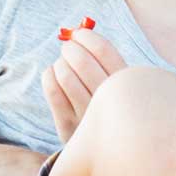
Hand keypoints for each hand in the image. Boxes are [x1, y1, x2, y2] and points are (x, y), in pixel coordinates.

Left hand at [41, 26, 127, 140]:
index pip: (104, 51)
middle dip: (70, 48)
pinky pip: (53, 92)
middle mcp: (109, 101)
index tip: (78, 32)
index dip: (87, 36)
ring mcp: (87, 116)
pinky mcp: (68, 126)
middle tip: (67, 47)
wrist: (110, 146)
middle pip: (82, 62)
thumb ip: (103, 58)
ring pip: (65, 76)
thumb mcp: (118, 81)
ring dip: (60, 63)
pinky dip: (49, 75)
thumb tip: (78, 29)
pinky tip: (53, 74)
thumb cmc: (112, 101)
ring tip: (63, 64)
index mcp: (125, 85)